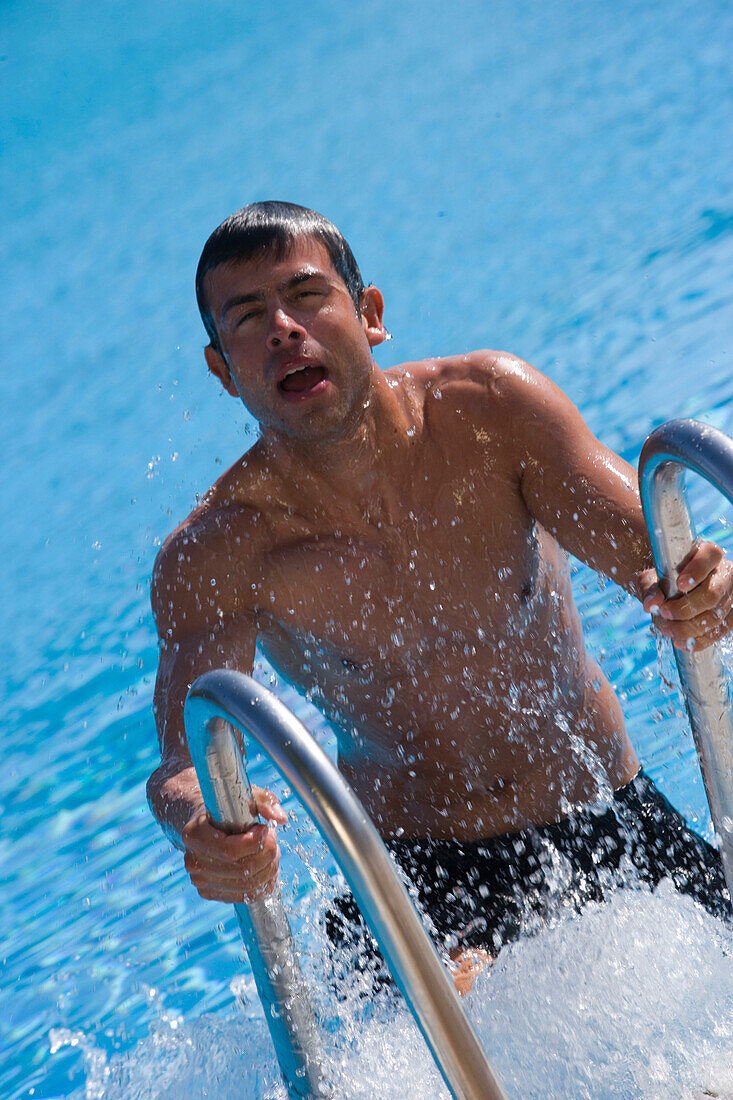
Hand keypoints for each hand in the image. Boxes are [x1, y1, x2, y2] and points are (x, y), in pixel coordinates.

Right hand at [182, 786, 286, 902]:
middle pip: (242, 870)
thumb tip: (280, 818)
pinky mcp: (210, 892)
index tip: (265, 829)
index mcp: (194, 834)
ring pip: (247, 886)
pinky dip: (263, 884)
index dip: (255, 843)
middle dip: (267, 855)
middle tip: (272, 840)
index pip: (230, 850)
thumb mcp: (244, 795)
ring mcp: (200, 880)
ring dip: (268, 870)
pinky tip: (267, 868)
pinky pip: (244, 896)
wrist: (203, 822)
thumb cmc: (225, 806)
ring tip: (271, 852)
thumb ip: (264, 801)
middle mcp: (193, 861)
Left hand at [639, 540, 732, 651]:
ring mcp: (731, 595)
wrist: (673, 592)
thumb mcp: (652, 578)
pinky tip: (682, 643)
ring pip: (716, 616)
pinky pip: (720, 632)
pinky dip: (700, 640)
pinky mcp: (731, 616)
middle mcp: (725, 573)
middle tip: (665, 613)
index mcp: (707, 554)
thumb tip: (651, 605)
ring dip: (689, 628)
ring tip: (667, 630)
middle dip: (686, 608)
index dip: (697, 570)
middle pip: (712, 593)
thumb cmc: (664, 580)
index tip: (680, 584)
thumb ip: (650, 588)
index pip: (710, 555)